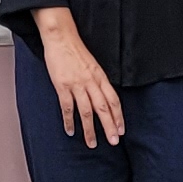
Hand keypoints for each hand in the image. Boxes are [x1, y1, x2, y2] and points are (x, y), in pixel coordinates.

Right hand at [40, 18, 124, 144]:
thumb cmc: (76, 51)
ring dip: (90, 129)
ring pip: (86, 111)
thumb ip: (98, 81)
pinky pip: (67, 107)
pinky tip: (70, 130)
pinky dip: (69, 121)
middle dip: (109, 126)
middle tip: (113, 142)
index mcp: (100, 77)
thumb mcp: (93, 65)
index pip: (113, 100)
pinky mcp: (63, 86)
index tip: (121, 130)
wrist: (61, 38)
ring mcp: (77, 84)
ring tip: (92, 143)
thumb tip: (102, 97)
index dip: (118, 116)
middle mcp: (91, 82)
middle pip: (103, 108)